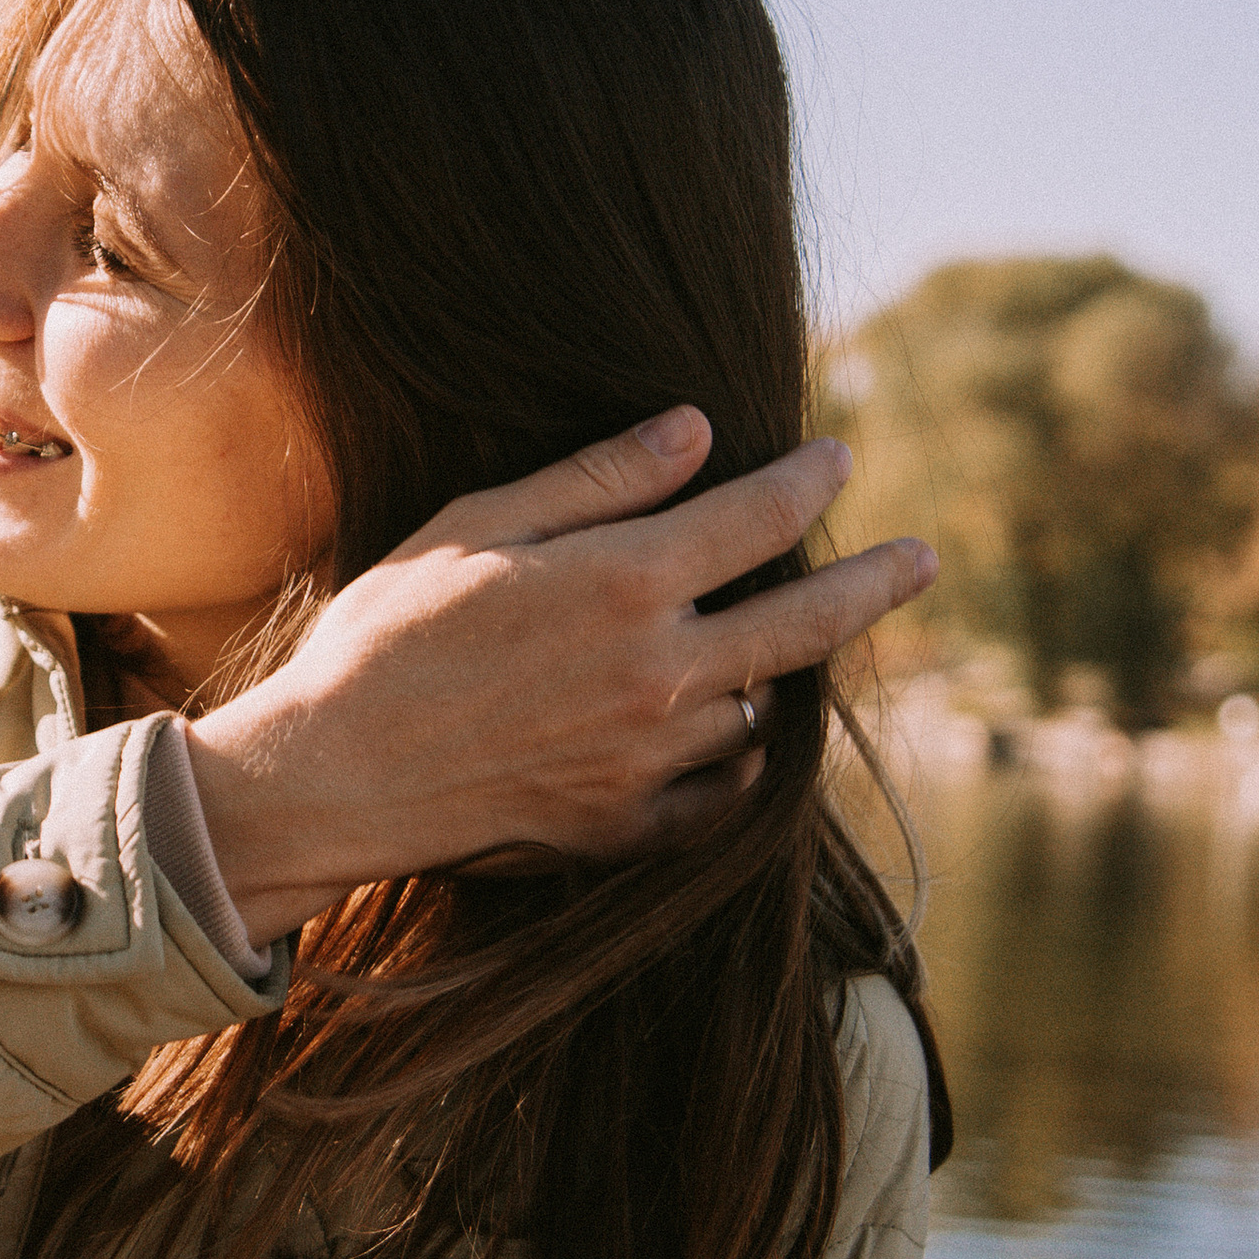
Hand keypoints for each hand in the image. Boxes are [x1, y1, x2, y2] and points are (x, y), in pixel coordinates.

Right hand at [182, 408, 935, 941]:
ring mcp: (652, 759)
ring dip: (777, 670)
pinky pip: (723, 791)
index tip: (839, 459)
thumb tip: (695, 430)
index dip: (811, 483)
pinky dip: (738, 758)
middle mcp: (660, 672)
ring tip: (783, 642)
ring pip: (759, 706)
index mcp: (624, 582)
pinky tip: (733, 735)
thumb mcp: (480, 526)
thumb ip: (597, 480)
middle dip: (876, 583)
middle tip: (923, 559)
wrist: (335, 775)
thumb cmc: (387, 634)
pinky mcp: (628, 827)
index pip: (758, 518)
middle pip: (807, 622)